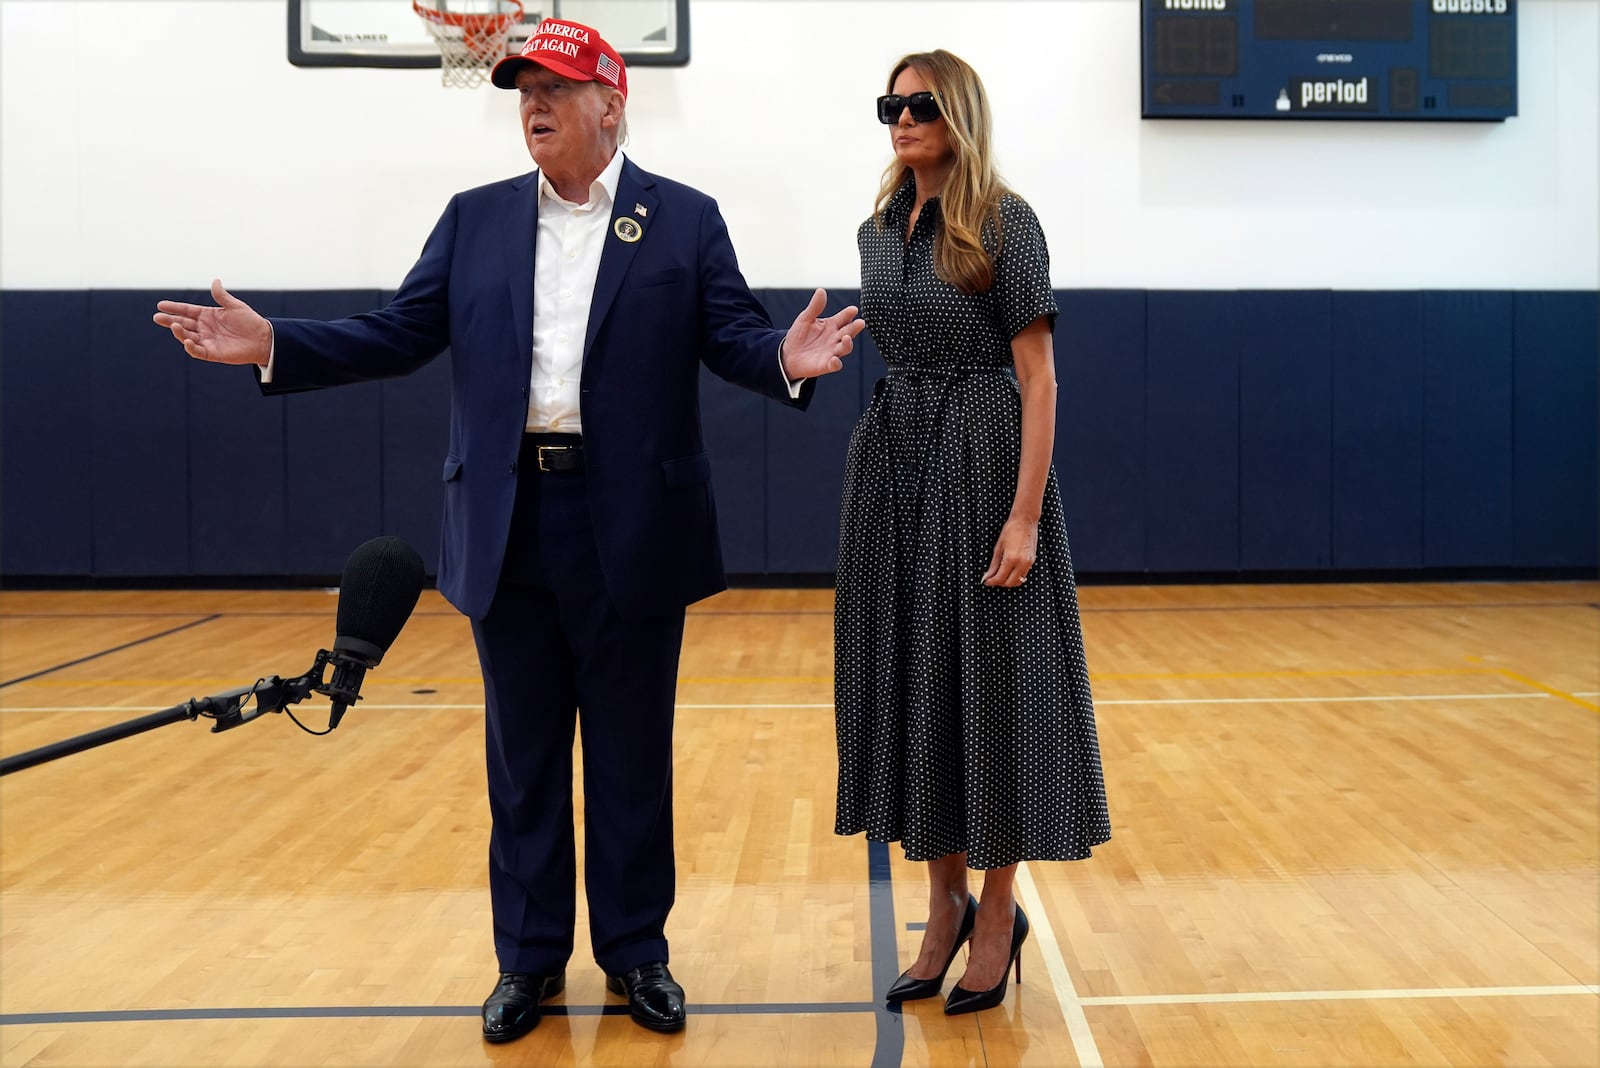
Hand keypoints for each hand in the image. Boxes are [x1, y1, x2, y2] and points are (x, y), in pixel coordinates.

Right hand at [153, 279, 271, 365]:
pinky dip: (190, 347)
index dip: (174, 308)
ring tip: (173, 325)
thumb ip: (222, 296)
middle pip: (183, 323)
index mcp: (207, 315)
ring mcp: (207, 341)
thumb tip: (215, 281)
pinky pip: (197, 351)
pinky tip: (186, 340)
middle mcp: (204, 328)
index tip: (161, 305)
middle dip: (170, 320)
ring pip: (187, 336)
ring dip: (179, 332)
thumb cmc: (250, 322)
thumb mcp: (235, 306)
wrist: (263, 339)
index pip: (187, 311)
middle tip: (157, 317)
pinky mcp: (212, 353)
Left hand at [780, 288, 865, 379]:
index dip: (849, 313)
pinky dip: (836, 363)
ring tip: (846, 338)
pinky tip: (834, 359)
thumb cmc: (799, 335)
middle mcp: (835, 338)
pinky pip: (835, 365)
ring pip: (845, 348)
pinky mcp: (826, 365)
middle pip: (849, 332)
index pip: (844, 318)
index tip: (853, 309)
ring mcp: (832, 352)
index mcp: (832, 325)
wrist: (788, 355)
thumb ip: (815, 307)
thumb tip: (821, 290)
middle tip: (861, 323)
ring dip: (848, 344)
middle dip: (855, 327)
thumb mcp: (805, 318)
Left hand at [982, 517, 1036, 587]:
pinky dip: (1016, 576)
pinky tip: (1009, 570)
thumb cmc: (1010, 530)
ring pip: (1018, 581)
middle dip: (999, 583)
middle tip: (992, 579)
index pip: (1000, 578)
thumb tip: (987, 576)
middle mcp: (1022, 563)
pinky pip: (1024, 575)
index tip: (986, 581)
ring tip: (1000, 575)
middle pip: (1009, 583)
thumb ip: (993, 564)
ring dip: (1008, 581)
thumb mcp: (998, 548)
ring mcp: (1028, 563)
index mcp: (1011, 559)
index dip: (991, 582)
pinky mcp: (1032, 561)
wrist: (1025, 521)